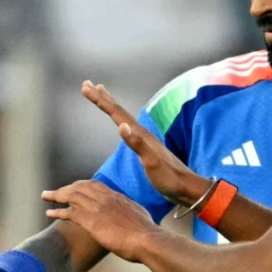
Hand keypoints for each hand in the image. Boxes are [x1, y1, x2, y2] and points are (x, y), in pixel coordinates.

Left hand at [42, 180, 156, 261]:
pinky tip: (49, 214)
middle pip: (79, 187)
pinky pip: (70, 213)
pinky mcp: (92, 221)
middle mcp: (105, 198)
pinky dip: (58, 212)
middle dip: (65, 188)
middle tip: (54, 192)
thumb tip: (130, 212)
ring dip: (56, 195)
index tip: (72, 187)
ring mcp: (97, 208)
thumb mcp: (139, 214)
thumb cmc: (146, 231)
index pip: (94, 184)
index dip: (80, 185)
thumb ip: (130, 210)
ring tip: (45, 196)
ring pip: (71, 196)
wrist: (147, 240)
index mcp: (116, 196)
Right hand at [81, 81, 213, 207]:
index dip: (101, 100)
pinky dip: (119, 120)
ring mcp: (144, 139)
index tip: (86, 87)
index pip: (116, 113)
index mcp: (140, 134)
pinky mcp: (145, 147)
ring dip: (110, 105)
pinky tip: (120, 123)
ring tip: (102, 94)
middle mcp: (141, 132)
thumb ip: (137, 144)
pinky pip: (127, 127)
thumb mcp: (152, 163)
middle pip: (118, 111)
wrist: (186, 188)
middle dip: (102, 97)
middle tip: (87, 84)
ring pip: (122, 117)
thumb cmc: (169, 178)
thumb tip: (121, 126)